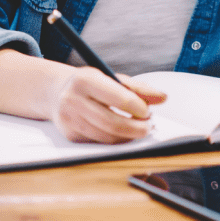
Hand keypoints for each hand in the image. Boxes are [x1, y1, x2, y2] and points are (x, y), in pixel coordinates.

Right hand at [50, 69, 166, 143]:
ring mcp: (69, 119)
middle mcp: (73, 100)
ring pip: (107, 136)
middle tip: (149, 125)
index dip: (139, 108)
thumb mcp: (112, 78)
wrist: (57, 92)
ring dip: (129, 136)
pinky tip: (123, 132)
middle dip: (137, 128)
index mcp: (85, 80)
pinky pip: (100, 142)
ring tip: (139, 128)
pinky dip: (116, 140)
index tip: (148, 111)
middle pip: (114, 123)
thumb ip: (139, 88)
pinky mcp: (70, 135)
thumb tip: (163, 98)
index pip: (119, 98)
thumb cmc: (90, 84)